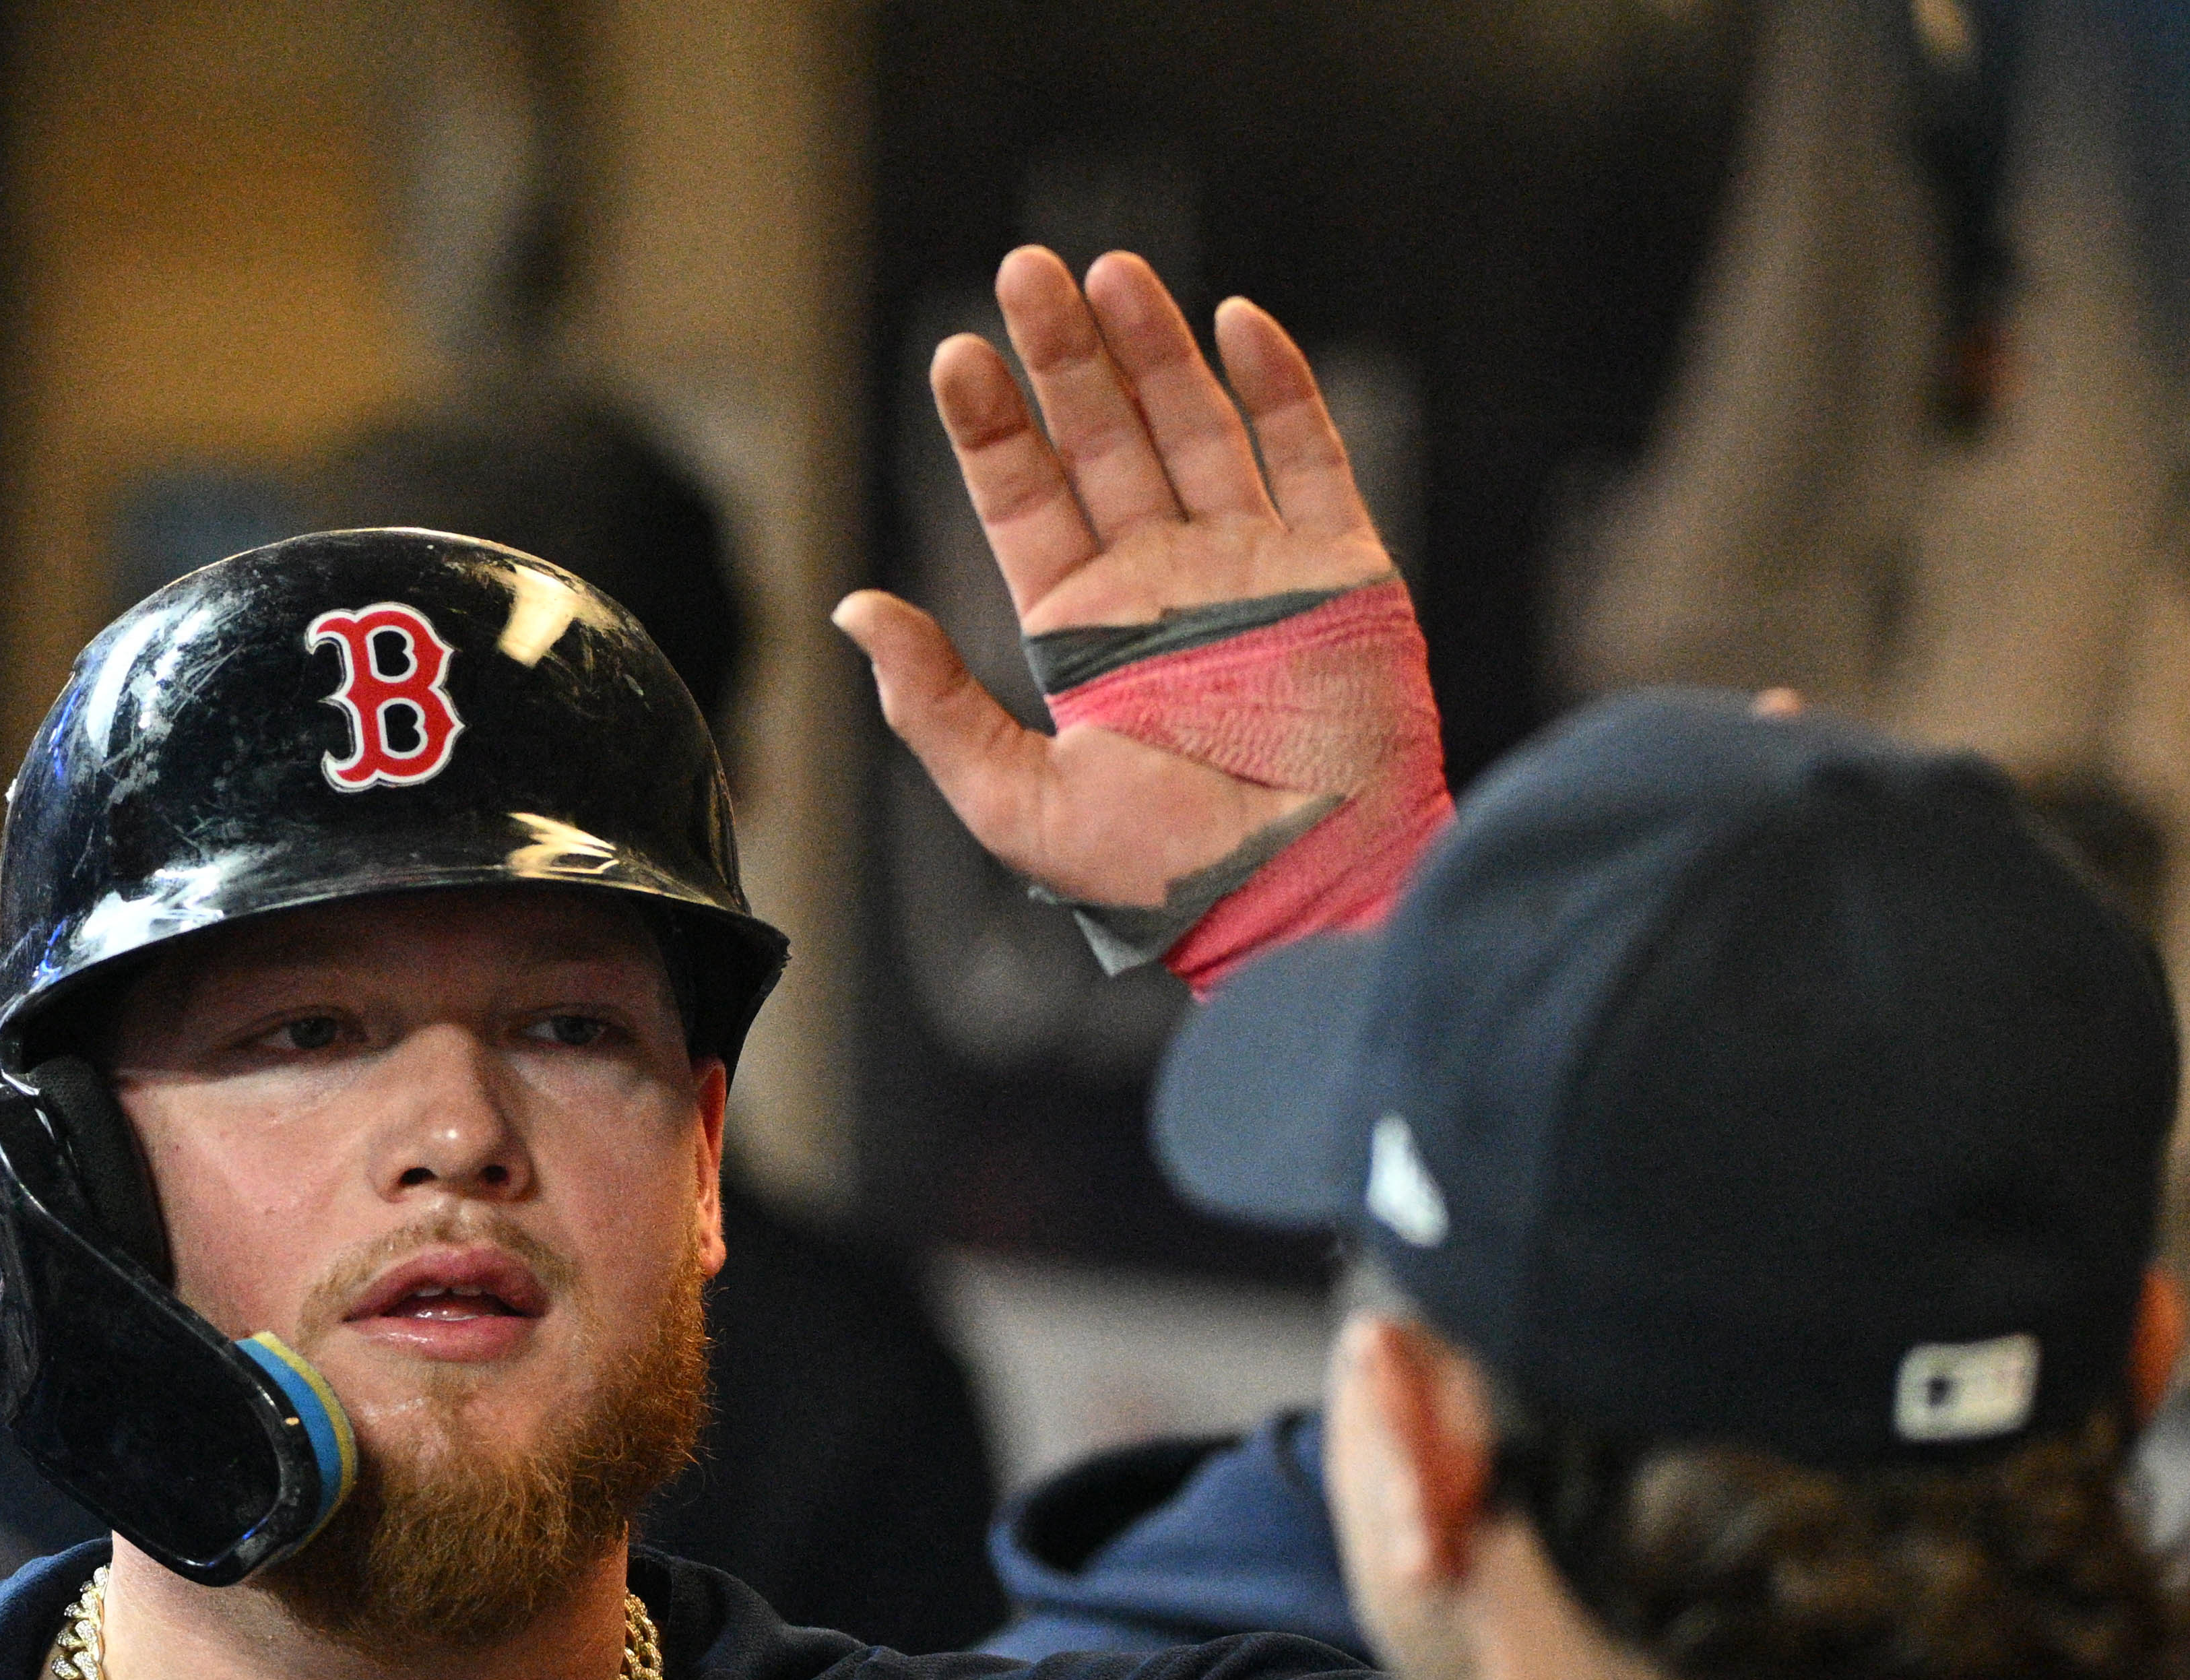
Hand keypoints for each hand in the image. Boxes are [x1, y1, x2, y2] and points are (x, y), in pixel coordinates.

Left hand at [835, 248, 1403, 911]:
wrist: (1305, 897)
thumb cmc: (1166, 873)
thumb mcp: (1019, 802)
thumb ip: (935, 707)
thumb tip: (850, 611)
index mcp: (1086, 634)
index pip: (1026, 501)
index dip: (992, 426)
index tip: (958, 355)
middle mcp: (1165, 587)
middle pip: (1103, 441)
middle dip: (1064, 358)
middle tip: (1024, 272)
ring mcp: (1254, 570)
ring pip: (1195, 427)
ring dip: (1153, 348)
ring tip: (1106, 273)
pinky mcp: (1339, 570)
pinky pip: (1307, 456)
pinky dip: (1276, 385)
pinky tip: (1233, 320)